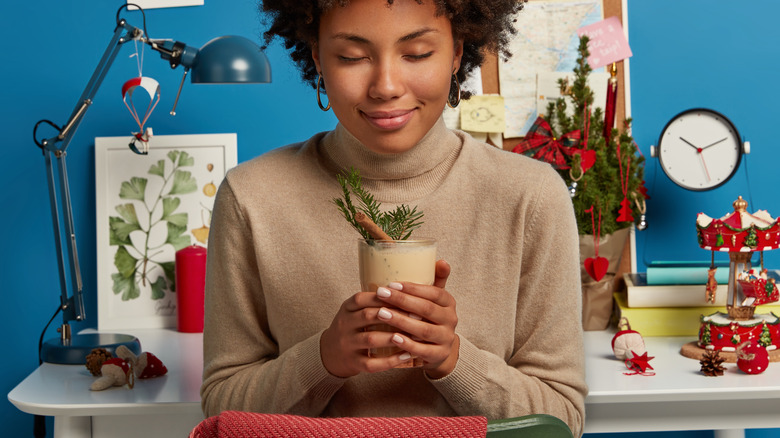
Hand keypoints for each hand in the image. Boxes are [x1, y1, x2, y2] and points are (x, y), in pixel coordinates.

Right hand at [320, 291, 411, 377]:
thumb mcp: (354, 311)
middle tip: (416, 315)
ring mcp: (348, 345)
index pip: (361, 298)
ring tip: (413, 335)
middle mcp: (344, 325)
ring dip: (393, 337)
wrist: (329, 354)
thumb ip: (373, 302)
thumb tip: (406, 289)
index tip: (406, 296)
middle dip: (394, 314)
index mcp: (346, 309)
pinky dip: (390, 360)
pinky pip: (372, 363)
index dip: (383, 297)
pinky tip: (406, 356)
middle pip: (368, 316)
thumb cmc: (351, 328)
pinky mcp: (353, 363)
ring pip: (371, 339)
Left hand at [373, 260, 458, 378]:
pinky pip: (422, 350)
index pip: (434, 292)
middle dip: (402, 301)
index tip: (392, 283)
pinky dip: (407, 345)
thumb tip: (441, 260)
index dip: (413, 288)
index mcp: (449, 302)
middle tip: (381, 294)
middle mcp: (451, 320)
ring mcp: (446, 339)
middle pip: (427, 309)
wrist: (437, 349)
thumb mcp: (432, 299)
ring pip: (424, 330)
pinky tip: (393, 338)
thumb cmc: (428, 318)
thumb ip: (435, 280)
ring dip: (401, 321)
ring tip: (381, 314)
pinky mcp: (438, 355)